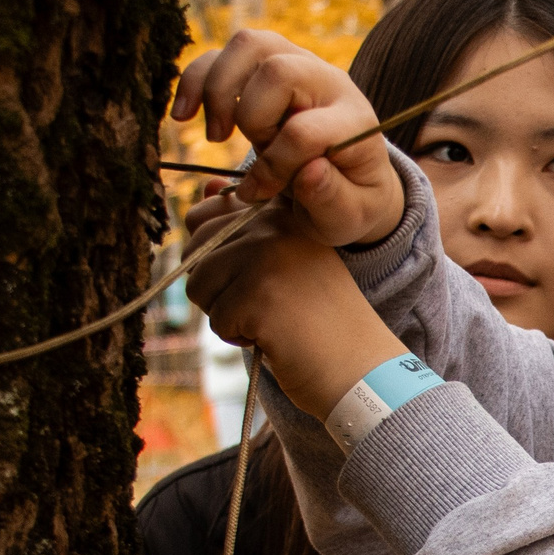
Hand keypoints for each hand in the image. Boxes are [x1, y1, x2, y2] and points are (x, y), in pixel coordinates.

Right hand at [173, 28, 405, 247]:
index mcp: (355, 120)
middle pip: (277, 70)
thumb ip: (334, 199)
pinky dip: (196, 79)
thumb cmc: (349, 198)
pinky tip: (183, 114)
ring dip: (218, 91)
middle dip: (250, 119)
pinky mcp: (265, 64)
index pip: (304, 129)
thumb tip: (310, 172)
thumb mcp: (352, 215)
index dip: (274, 165)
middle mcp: (328, 81)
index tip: (260, 191)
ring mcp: (296, 64)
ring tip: (216, 136)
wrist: (348, 176)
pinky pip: (223, 52)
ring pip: (249, 45)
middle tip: (249, 154)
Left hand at [186, 191, 404, 418]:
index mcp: (279, 211)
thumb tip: (206, 189)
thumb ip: (242, 225)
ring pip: (199, 284)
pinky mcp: (259, 293)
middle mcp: (273, 223)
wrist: (358, 365)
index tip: (256, 277)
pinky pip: (216, 319)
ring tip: (270, 319)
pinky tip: (274, 337)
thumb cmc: (318, 318)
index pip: (204, 216)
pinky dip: (238, 337)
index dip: (213, 256)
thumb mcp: (284, 260)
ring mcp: (267, 255)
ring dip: (226, 313)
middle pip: (196, 249)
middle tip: (264, 304)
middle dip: (216, 287)